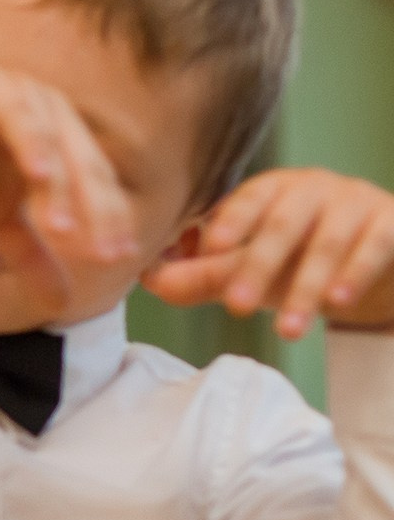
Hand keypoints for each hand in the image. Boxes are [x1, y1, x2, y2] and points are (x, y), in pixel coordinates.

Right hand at [0, 62, 135, 269]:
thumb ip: (30, 257)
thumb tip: (62, 305)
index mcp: (61, 139)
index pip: (95, 180)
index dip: (109, 217)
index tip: (120, 256)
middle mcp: (49, 112)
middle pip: (84, 160)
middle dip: (97, 209)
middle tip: (107, 251)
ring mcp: (19, 94)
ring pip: (54, 139)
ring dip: (61, 184)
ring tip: (64, 230)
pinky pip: (14, 113)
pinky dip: (30, 140)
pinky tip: (38, 174)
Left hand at [143, 168, 393, 337]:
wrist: (377, 260)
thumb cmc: (300, 257)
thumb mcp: (252, 266)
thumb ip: (205, 274)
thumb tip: (149, 281)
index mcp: (273, 190)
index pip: (249, 198)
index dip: (231, 219)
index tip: (211, 246)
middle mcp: (314, 188)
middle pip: (283, 223)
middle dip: (257, 266)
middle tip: (236, 306)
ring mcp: (355, 203)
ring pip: (327, 243)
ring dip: (305, 289)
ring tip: (286, 331)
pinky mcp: (391, 223)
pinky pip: (375, 245)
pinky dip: (354, 274)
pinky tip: (337, 303)